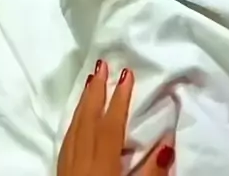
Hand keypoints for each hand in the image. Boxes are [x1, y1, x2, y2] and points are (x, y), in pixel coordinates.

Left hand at [57, 60, 174, 175]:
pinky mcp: (59, 171)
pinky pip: (66, 138)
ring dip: (83, 101)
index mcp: (102, 162)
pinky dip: (74, 120)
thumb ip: (152, 168)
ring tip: (91, 79)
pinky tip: (78, 114)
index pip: (111, 123)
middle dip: (96, 89)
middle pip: (88, 119)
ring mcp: (67, 165)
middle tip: (102, 64)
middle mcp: (81, 158)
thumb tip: (169, 138)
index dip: (119, 98)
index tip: (126, 72)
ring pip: (74, 126)